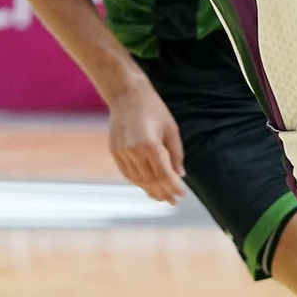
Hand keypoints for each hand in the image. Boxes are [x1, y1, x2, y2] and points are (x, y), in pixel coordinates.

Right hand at [106, 76, 185, 204]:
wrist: (126, 95)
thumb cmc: (153, 109)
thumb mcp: (171, 129)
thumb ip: (176, 153)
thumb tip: (180, 175)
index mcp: (150, 144)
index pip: (164, 174)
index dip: (174, 187)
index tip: (182, 195)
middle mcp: (134, 150)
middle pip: (151, 180)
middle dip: (163, 192)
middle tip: (172, 202)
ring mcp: (122, 152)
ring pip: (138, 179)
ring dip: (150, 190)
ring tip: (160, 198)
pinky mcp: (114, 151)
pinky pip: (127, 173)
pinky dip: (137, 182)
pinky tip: (146, 186)